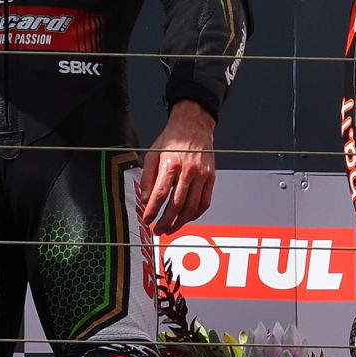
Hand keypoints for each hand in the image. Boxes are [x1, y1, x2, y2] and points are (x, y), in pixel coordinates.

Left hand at [138, 100, 215, 235]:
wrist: (193, 126)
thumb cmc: (172, 140)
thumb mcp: (153, 154)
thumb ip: (147, 177)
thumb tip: (144, 199)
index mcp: (171, 164)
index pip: (161, 194)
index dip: (153, 210)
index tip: (147, 220)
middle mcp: (188, 171)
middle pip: (176, 204)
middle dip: (166, 221)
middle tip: (158, 230)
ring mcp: (202, 176)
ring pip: (192, 207)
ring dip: (180, 222)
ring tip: (170, 229)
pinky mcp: (211, 178)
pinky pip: (204, 202)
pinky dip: (195, 214)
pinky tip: (186, 219)